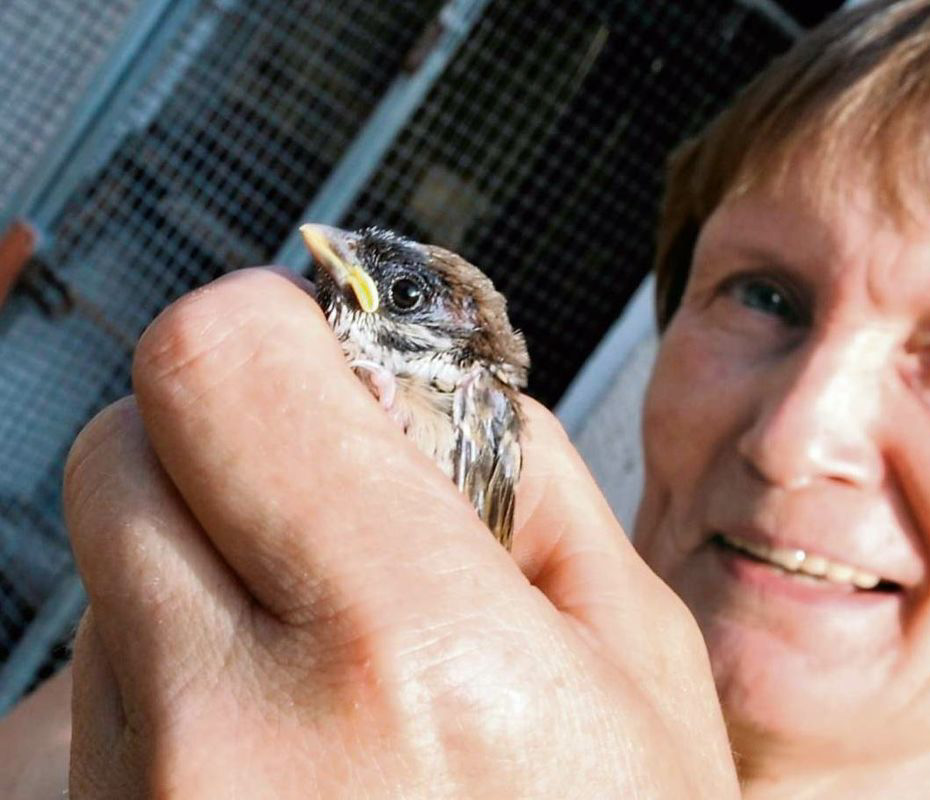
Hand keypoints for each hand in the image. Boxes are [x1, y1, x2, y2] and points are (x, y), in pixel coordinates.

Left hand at [64, 269, 736, 797]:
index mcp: (412, 654)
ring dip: (194, 562)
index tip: (316, 361)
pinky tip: (270, 729)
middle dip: (221, 439)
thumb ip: (529, 486)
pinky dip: (165, 663)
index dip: (272, 334)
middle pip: (125, 443)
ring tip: (316, 647)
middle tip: (319, 496)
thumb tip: (424, 388)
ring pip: (102, 566)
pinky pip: (85, 686)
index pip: (221, 364)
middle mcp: (233, 736)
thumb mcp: (636, 672)